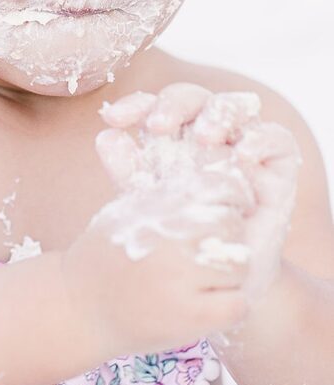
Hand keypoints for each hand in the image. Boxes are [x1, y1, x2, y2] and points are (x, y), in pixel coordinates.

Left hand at [97, 83, 301, 302]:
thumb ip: (130, 173)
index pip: (155, 107)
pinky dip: (260, 139)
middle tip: (158, 125)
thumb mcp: (151, 208)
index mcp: (175, 137)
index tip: (113, 118)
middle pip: (194, 99)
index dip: (136, 104)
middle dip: (174, 104)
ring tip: (203, 136)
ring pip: (236, 106)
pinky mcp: (279, 166)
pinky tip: (242, 154)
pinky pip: (277, 139)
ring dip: (218, 113)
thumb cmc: (182, 242)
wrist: (222, 286)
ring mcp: (245, 146)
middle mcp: (209, 135)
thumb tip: (105, 137)